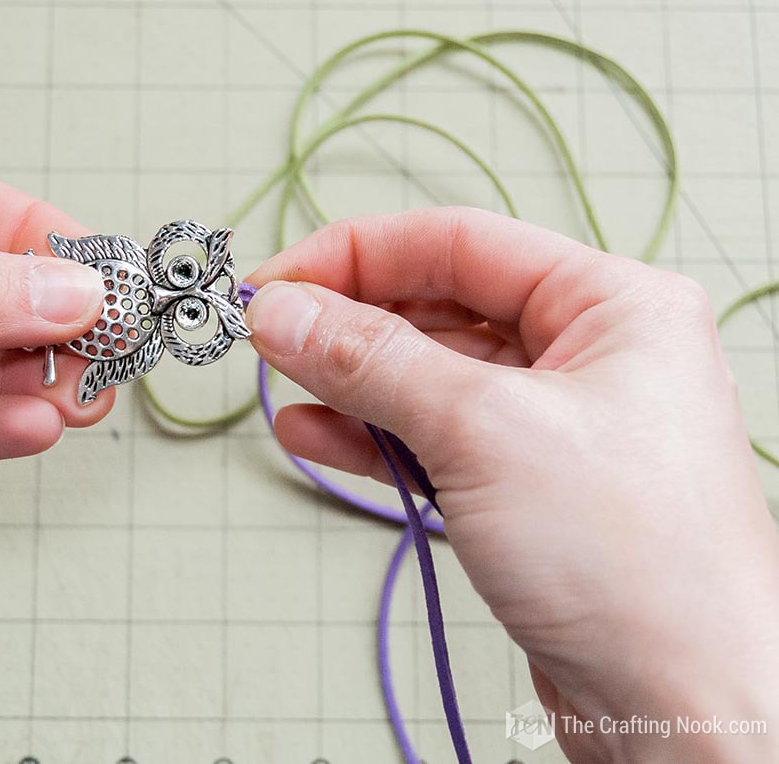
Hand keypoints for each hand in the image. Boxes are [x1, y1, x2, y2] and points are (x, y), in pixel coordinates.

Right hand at [245, 208, 778, 762]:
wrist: (683, 709)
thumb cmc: (637, 566)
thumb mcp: (483, 432)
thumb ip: (372, 362)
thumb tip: (285, 311)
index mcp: (611, 304)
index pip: (457, 243)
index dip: (354, 255)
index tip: (277, 282)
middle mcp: (588, 354)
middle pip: (438, 307)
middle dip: (348, 322)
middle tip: (268, 336)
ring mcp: (554, 425)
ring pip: (429, 377)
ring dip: (350, 382)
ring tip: (280, 386)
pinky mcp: (525, 488)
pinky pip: (433, 440)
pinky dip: (371, 437)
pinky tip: (313, 434)